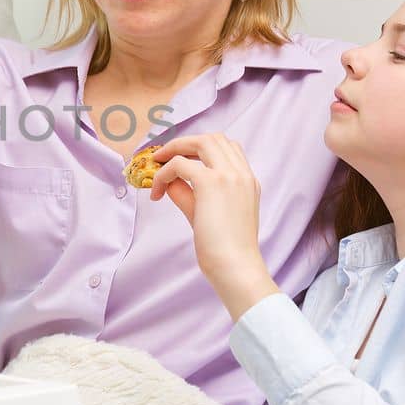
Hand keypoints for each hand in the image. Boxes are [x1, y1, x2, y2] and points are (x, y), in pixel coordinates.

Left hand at [149, 134, 277, 317]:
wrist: (236, 266)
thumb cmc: (226, 250)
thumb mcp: (209, 214)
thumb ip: (190, 194)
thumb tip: (169, 181)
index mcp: (248, 181)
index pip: (229, 148)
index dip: (202, 148)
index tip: (183, 158)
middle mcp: (241, 173)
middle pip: (213, 138)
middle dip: (185, 142)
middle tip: (164, 157)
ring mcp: (228, 175)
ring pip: (198, 142)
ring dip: (175, 148)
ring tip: (156, 163)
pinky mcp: (210, 183)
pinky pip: (179, 164)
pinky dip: (163, 173)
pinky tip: (157, 192)